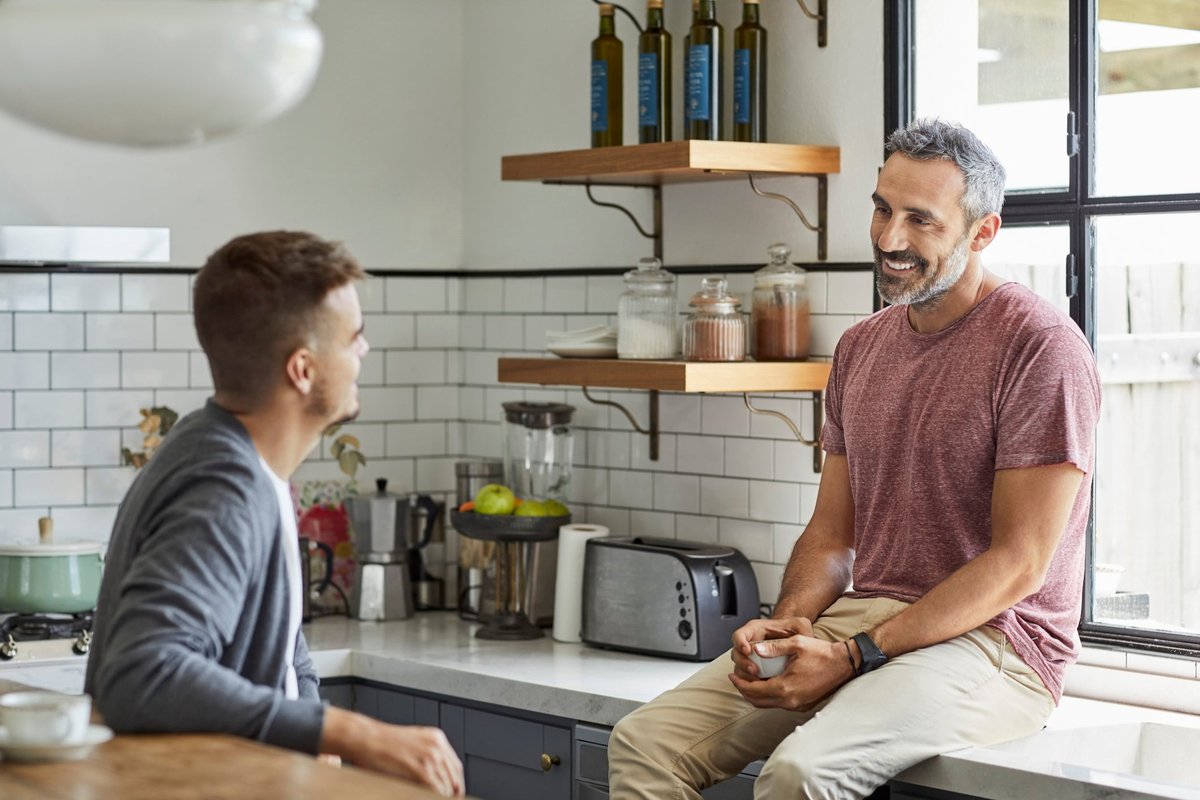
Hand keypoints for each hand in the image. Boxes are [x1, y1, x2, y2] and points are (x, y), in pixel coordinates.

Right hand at [321, 707, 464, 796]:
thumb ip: (426, 754)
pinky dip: (434, 796)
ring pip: (446, 785)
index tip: (455, 793)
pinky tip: (427, 797)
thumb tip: (437, 776)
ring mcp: (429, 756)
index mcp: (437, 738)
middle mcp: (436, 745)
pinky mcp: (419, 768)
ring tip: (435, 799)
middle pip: (454, 777)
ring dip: (443, 796)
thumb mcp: (412, 743)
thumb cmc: (382, 743)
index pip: (456, 767)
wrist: (366, 738)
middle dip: (452, 793)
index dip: (457, 783)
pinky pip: (435, 788)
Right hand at [729, 616, 814, 680]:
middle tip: (754, 670)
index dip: (740, 642)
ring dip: (746, 676)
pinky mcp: (756, 670)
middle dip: (743, 664)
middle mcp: (750, 644)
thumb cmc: (795, 630)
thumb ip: (798, 628)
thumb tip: (792, 638)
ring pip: (739, 668)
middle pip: (736, 654)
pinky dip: (752, 684)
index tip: (748, 650)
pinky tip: (762, 687)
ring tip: (758, 680)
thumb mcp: (799, 626)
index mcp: (756, 630)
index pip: (740, 635)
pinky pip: (747, 679)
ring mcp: (752, 658)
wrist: (796, 639)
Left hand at [729, 634, 854, 710]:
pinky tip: (766, 684)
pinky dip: (768, 696)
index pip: (753, 691)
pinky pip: (779, 704)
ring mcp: (797, 705)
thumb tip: (754, 649)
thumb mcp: (796, 644)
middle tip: (736, 679)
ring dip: (755, 695)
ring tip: (748, 681)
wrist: (843, 664)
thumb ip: (773, 648)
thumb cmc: (821, 653)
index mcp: (785, 687)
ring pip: (768, 705)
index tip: (732, 675)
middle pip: (757, 701)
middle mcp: (790, 700)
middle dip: (744, 690)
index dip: (739, 683)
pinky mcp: (803, 705)